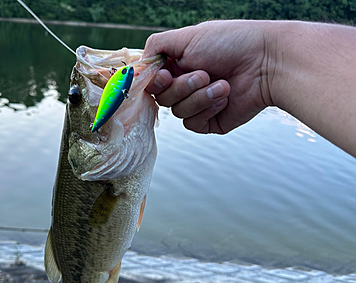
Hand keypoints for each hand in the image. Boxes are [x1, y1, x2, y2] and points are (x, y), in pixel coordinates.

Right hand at [143, 20, 273, 133]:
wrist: (267, 62)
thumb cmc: (231, 43)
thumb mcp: (187, 36)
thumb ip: (156, 45)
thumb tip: (138, 63)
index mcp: (178, 65)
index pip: (152, 81)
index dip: (155, 82)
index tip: (166, 75)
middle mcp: (185, 85)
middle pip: (161, 99)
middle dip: (182, 87)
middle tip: (204, 74)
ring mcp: (197, 105)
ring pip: (177, 112)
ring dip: (199, 97)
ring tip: (222, 83)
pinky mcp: (210, 122)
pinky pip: (193, 123)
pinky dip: (208, 109)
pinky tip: (225, 96)